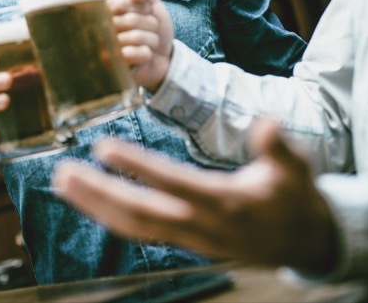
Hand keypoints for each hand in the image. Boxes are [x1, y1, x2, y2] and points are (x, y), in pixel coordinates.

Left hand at [52, 119, 338, 273]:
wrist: (303, 244)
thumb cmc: (295, 197)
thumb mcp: (298, 168)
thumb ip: (280, 148)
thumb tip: (268, 122)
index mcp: (226, 203)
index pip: (174, 183)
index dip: (139, 167)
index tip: (105, 148)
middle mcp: (202, 226)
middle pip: (142, 213)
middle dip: (100, 194)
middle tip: (64, 173)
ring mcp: (191, 239)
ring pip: (135, 227)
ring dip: (96, 206)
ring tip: (63, 182)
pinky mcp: (185, 242)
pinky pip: (142, 231)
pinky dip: (111, 216)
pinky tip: (88, 199)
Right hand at [109, 0, 174, 90]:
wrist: (163, 56)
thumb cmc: (150, 26)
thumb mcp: (148, 0)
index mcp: (103, 10)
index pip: (123, 2)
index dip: (141, 7)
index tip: (145, 11)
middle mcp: (98, 30)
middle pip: (130, 20)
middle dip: (149, 23)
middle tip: (149, 29)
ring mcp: (104, 51)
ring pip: (135, 37)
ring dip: (151, 39)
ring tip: (148, 43)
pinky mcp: (114, 69)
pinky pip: (137, 54)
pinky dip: (147, 53)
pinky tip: (143, 56)